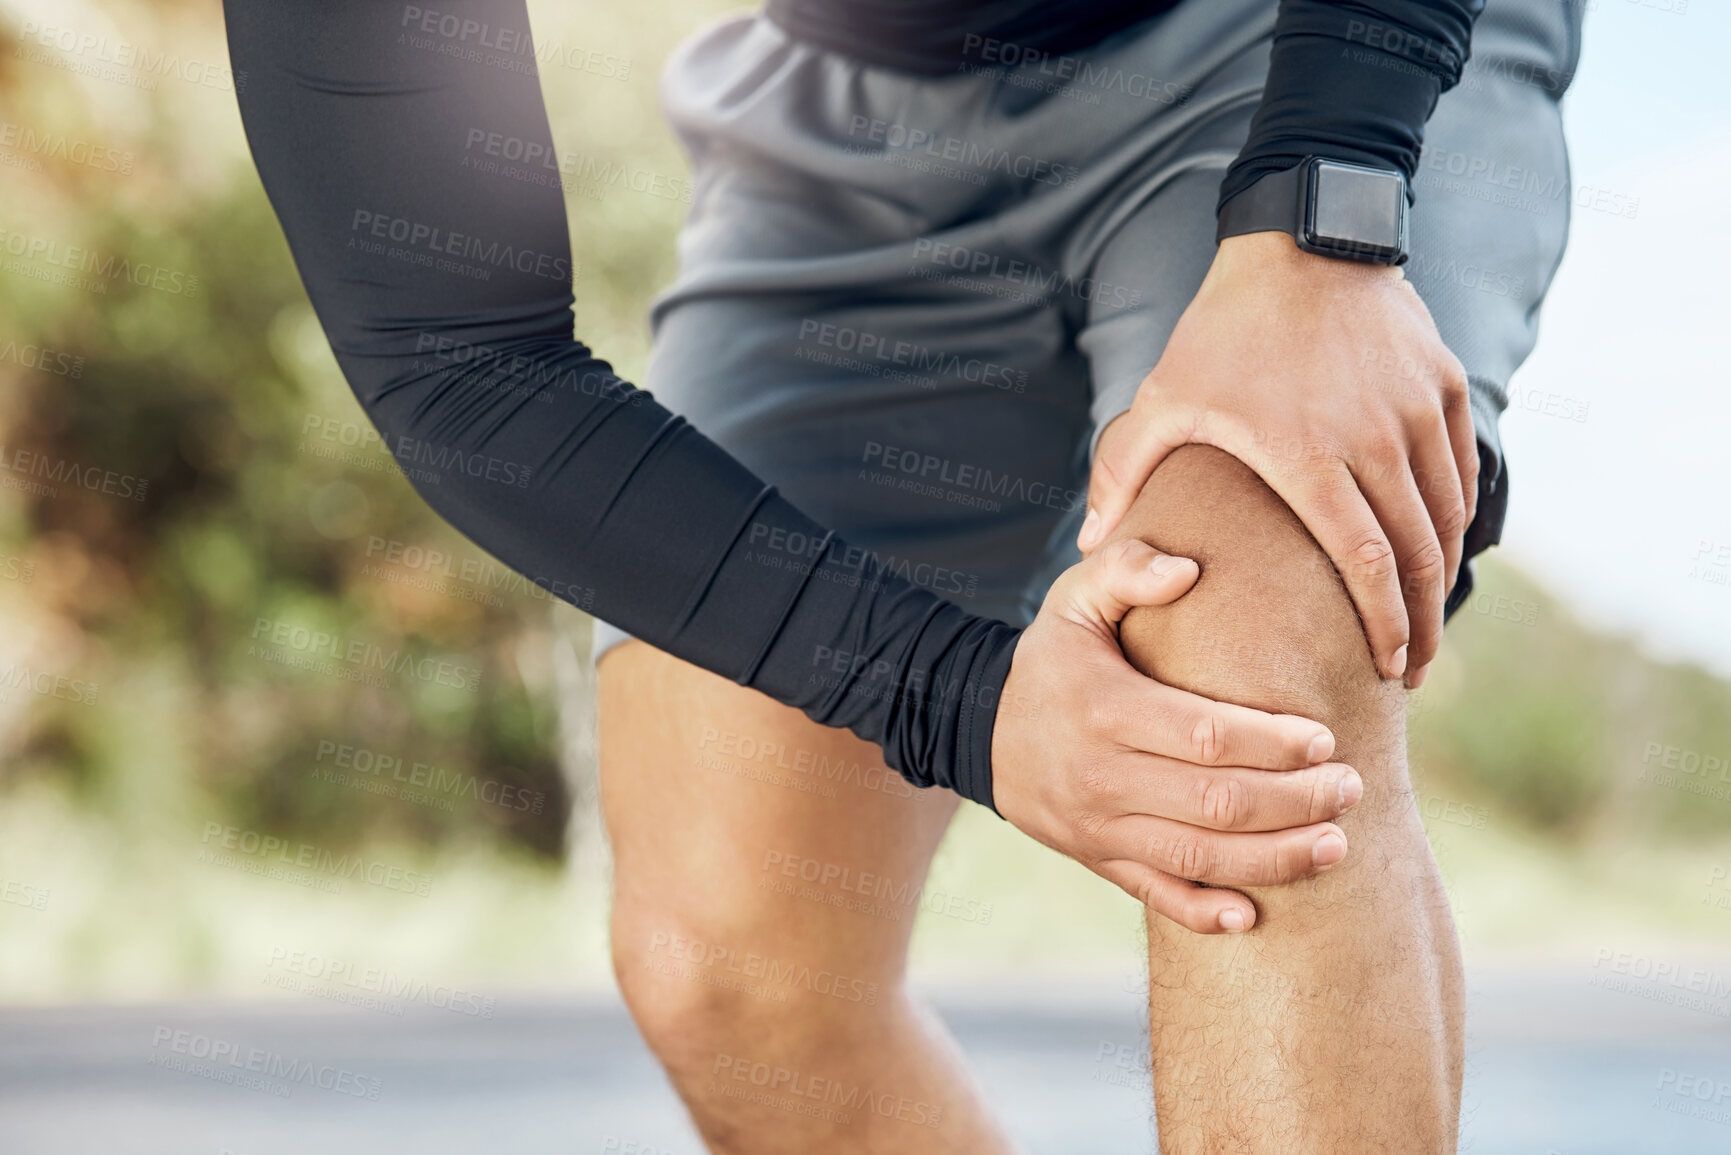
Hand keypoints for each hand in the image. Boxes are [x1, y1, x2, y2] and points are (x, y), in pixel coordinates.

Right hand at [991, 537, 1361, 933]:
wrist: (979, 726)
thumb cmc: (1052, 657)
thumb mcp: (1075, 597)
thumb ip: (1128, 569)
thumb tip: (1188, 569)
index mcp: (1105, 707)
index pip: (1205, 735)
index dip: (1273, 743)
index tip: (1326, 739)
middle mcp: (1100, 775)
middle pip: (1215, 803)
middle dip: (1295, 802)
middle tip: (1350, 789)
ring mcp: (1097, 826)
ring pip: (1197, 858)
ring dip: (1274, 859)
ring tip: (1335, 846)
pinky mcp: (1096, 858)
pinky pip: (1154, 895)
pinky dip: (1204, 913)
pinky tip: (1253, 916)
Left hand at [1077, 231, 1477, 688]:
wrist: (1300, 240)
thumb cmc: (1224, 330)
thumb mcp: (1162, 398)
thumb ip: (1123, 473)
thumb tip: (1089, 545)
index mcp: (1310, 456)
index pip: (1365, 564)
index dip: (1383, 625)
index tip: (1386, 668)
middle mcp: (1378, 440)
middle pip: (1417, 556)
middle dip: (1419, 625)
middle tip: (1411, 671)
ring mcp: (1419, 412)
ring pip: (1448, 518)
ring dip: (1441, 579)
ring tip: (1426, 624)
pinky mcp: (1445, 387)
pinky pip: (1462, 472)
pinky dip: (1456, 521)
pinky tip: (1439, 553)